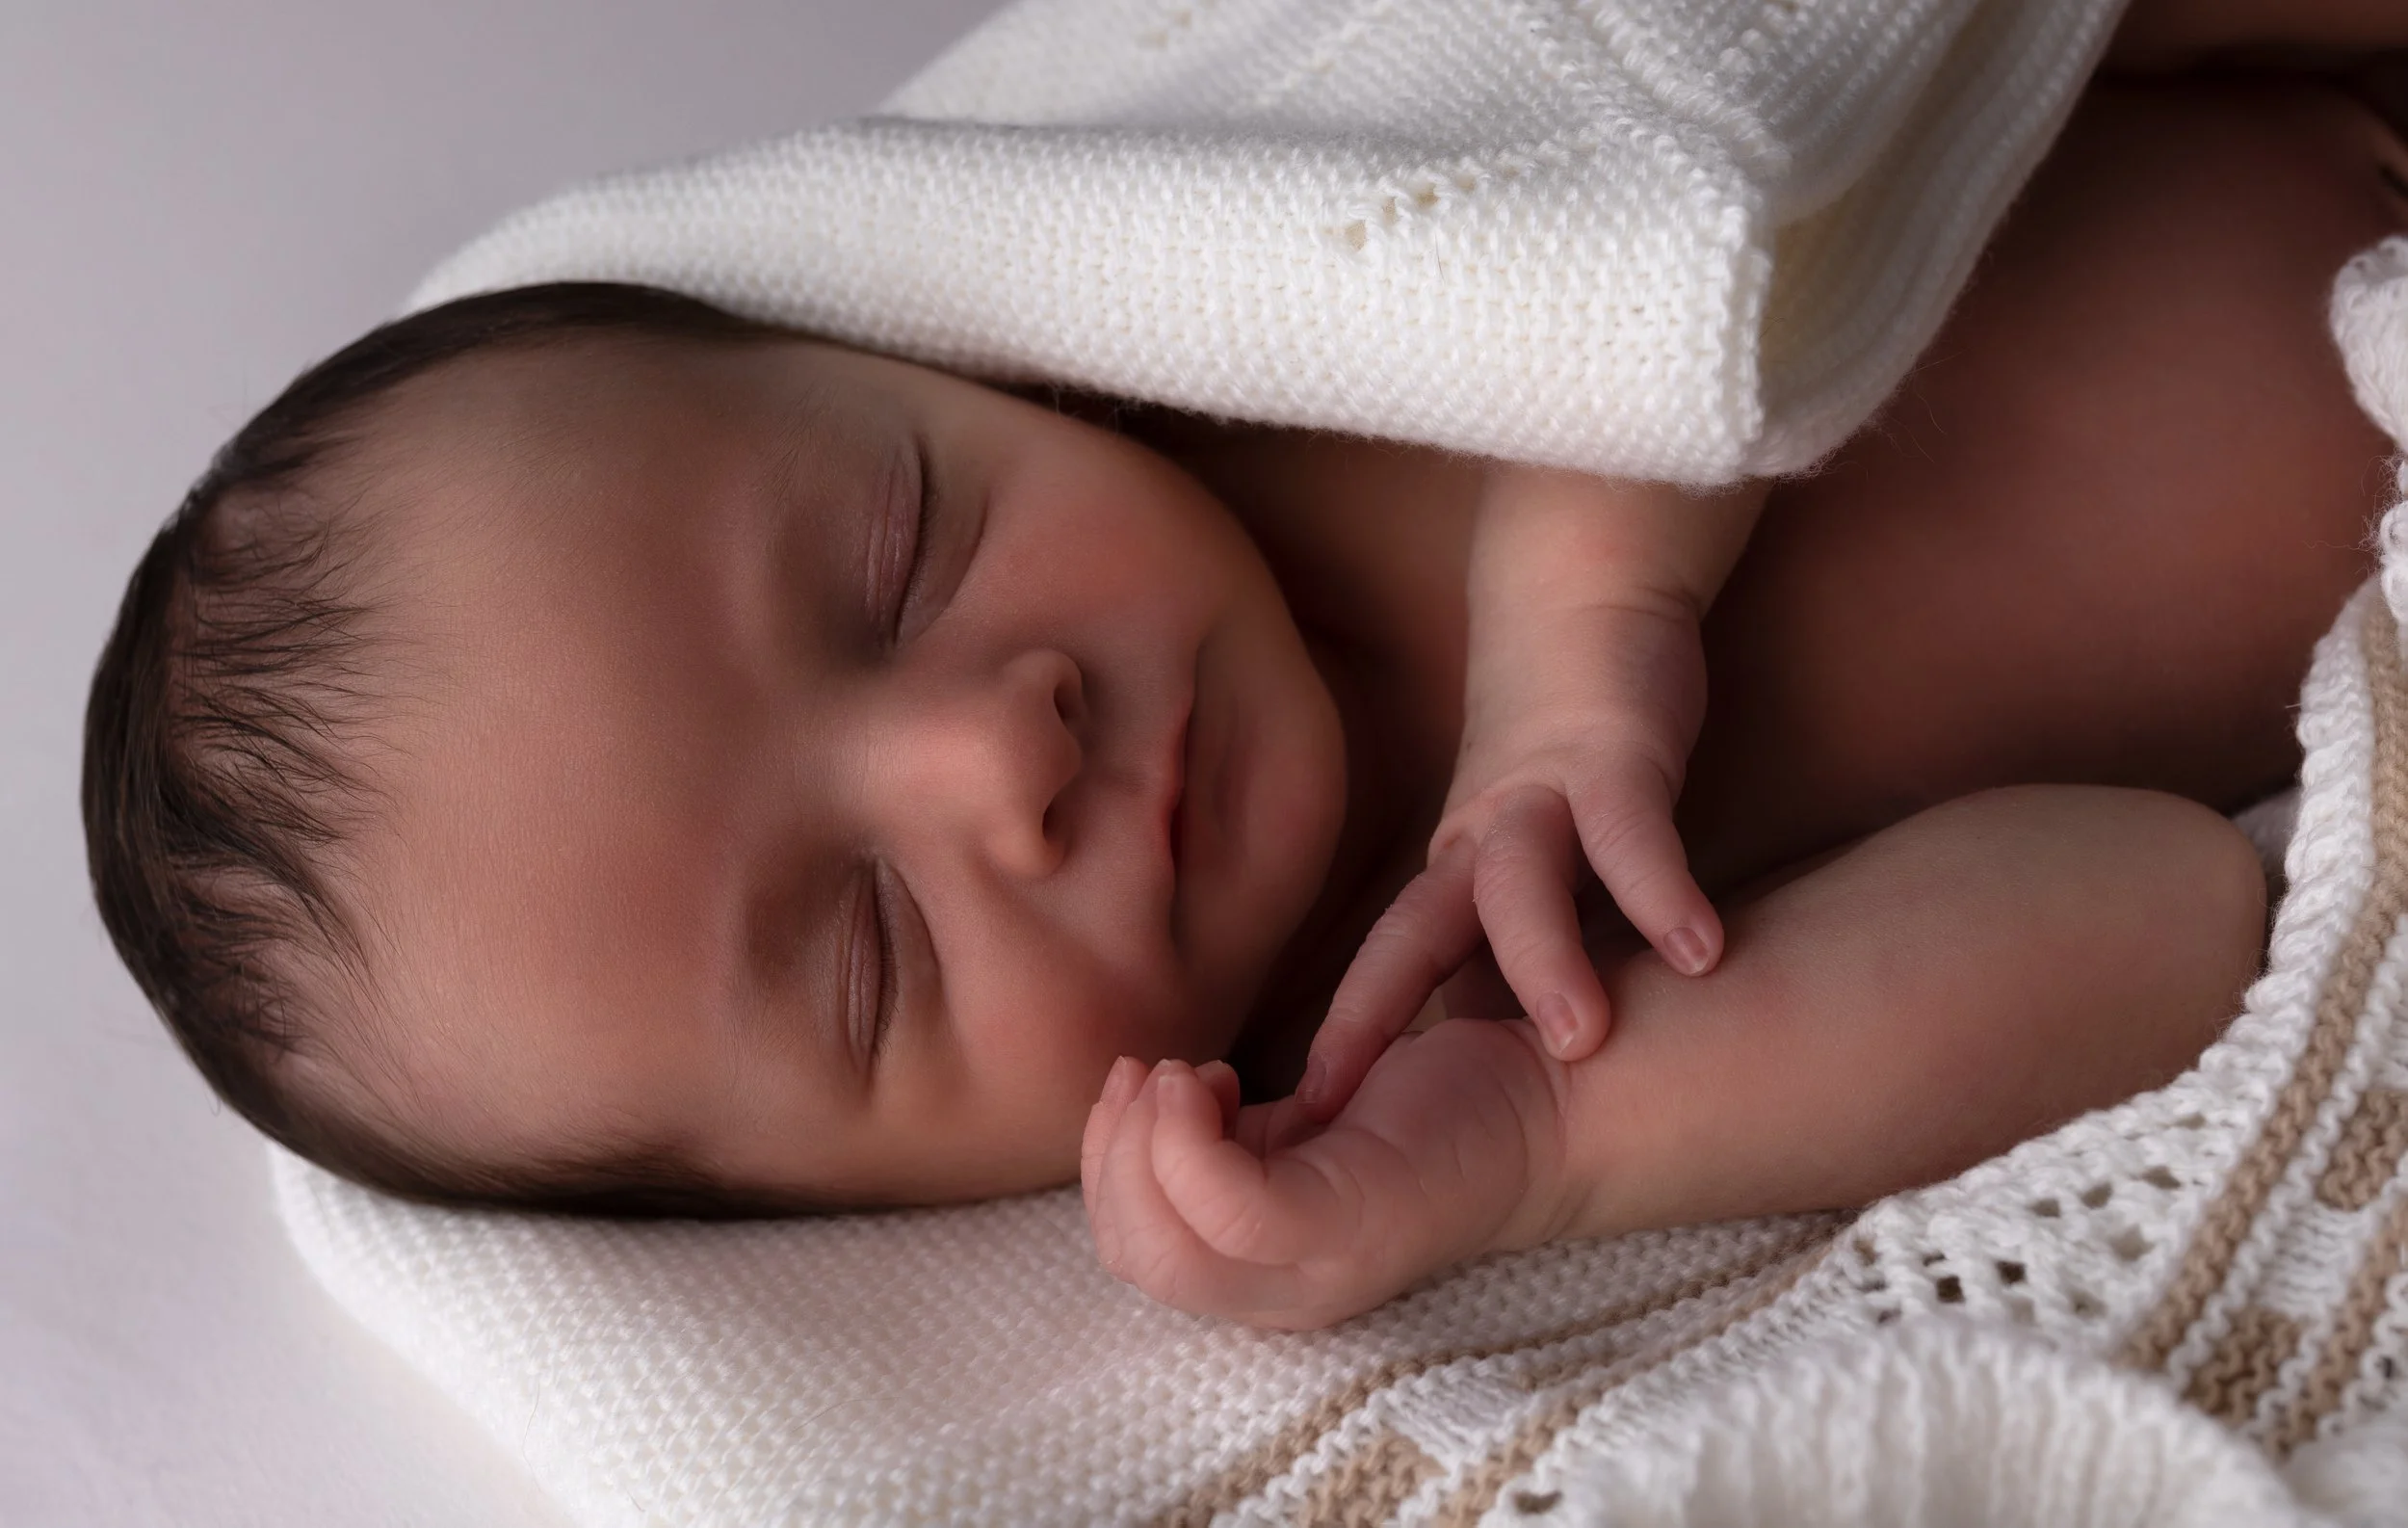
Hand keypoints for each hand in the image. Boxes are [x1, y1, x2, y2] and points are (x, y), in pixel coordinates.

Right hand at [1081, 1020, 1565, 1329]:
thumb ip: (1219, 1142)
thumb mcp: (1291, 1129)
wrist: (1545, 1097)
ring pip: (1167, 1245)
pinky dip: (1187, 1135)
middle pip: (1138, 1258)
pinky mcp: (1349, 1227)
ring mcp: (1320, 1270)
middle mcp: (1289, 1293)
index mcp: (1268, 1275)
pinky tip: (1213, 1076)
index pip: (1135, 1257)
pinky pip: (1227, 1206)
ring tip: (1186, 1074)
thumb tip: (1145, 1105)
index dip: (1106, 1163)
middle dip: (1113, 1153)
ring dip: (1145, 1141)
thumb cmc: (1421, 1104)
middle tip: (1155, 1075)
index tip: (1141, 1080)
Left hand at [1302, 469, 1762, 1122]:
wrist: (1580, 604)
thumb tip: (1470, 1065)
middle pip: (1415, 937)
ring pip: (1518, 884)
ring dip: (1544, 960)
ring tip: (1584, 1042)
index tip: (1291, 1139)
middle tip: (1382, 1120)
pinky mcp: (1613, 754)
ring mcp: (1539, 798)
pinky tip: (1702, 952)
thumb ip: (1493, 955)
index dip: (1340, 1050)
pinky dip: (1664, 888)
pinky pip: (1638, 829)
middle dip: (1387, 1022)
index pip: (1378, 978)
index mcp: (1447, 883)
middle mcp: (1473, 847)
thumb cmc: (1550, 762)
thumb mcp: (1509, 868)